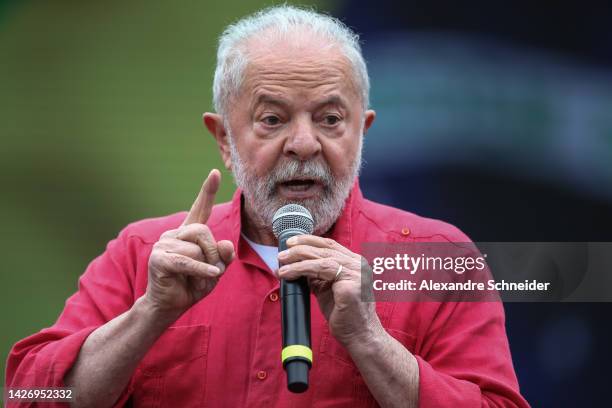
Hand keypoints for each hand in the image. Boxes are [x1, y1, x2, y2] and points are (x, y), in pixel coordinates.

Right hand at [145, 169, 234, 318]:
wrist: (169, 305)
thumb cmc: (192, 285)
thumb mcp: (216, 269)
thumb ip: (224, 256)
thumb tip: (226, 244)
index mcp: (188, 233)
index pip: (199, 208)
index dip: (207, 191)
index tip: (215, 173)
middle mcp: (174, 234)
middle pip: (203, 231)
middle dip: (213, 252)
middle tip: (212, 270)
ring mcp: (164, 244)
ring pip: (196, 248)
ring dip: (206, 266)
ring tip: (200, 278)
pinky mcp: (159, 259)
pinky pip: (188, 261)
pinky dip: (202, 270)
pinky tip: (210, 275)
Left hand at [277, 235, 382, 346]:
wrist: (360, 336)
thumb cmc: (345, 315)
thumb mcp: (326, 289)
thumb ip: (316, 276)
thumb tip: (294, 266)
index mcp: (354, 263)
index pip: (329, 244)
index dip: (309, 241)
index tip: (291, 242)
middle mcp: (358, 264)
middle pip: (325, 248)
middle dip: (300, 248)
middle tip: (282, 254)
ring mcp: (357, 273)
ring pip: (321, 258)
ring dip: (298, 259)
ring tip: (282, 264)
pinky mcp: (352, 284)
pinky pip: (322, 270)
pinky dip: (302, 269)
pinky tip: (289, 274)